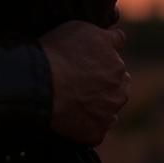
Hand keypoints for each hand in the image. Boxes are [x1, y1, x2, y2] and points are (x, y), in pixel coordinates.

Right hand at [38, 21, 129, 145]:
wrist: (43, 84)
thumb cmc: (60, 53)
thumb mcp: (84, 29)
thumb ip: (107, 35)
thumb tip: (120, 37)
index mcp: (117, 65)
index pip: (116, 62)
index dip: (102, 59)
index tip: (89, 60)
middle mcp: (119, 91)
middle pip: (118, 87)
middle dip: (105, 83)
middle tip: (80, 80)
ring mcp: (109, 113)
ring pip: (109, 108)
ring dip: (99, 104)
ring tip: (75, 98)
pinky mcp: (96, 132)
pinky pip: (95, 129)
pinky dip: (87, 123)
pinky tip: (72, 115)